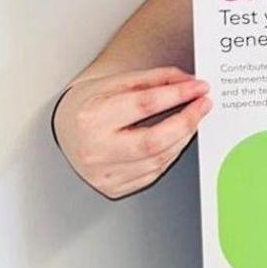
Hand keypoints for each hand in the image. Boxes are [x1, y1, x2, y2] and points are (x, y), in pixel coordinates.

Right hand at [53, 66, 211, 199]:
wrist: (64, 131)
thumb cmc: (88, 105)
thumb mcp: (114, 83)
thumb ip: (152, 80)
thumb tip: (186, 82)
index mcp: (92, 117)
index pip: (144, 104)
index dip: (177, 94)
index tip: (197, 87)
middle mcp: (96, 148)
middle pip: (154, 140)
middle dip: (186, 121)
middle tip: (202, 105)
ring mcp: (104, 173)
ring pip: (158, 160)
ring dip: (181, 138)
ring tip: (191, 120)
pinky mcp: (113, 188)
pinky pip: (152, 173)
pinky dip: (168, 155)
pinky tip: (173, 140)